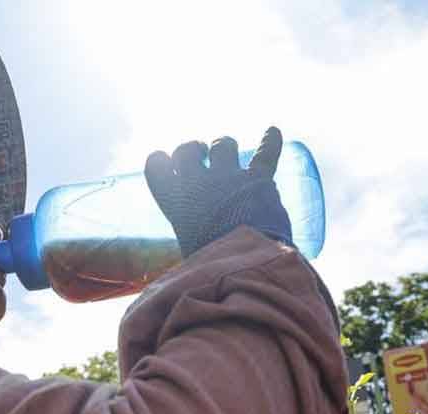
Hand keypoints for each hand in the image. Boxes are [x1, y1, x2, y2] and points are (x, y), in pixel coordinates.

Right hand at [144, 127, 292, 257]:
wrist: (244, 267)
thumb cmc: (212, 267)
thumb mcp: (188, 251)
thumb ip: (191, 233)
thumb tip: (197, 248)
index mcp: (175, 202)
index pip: (155, 165)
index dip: (160, 160)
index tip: (167, 163)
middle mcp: (198, 183)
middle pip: (187, 149)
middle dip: (193, 149)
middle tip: (200, 156)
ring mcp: (228, 178)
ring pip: (223, 144)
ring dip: (224, 146)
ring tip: (227, 153)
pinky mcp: (258, 179)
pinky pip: (265, 153)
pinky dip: (270, 141)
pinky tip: (272, 132)